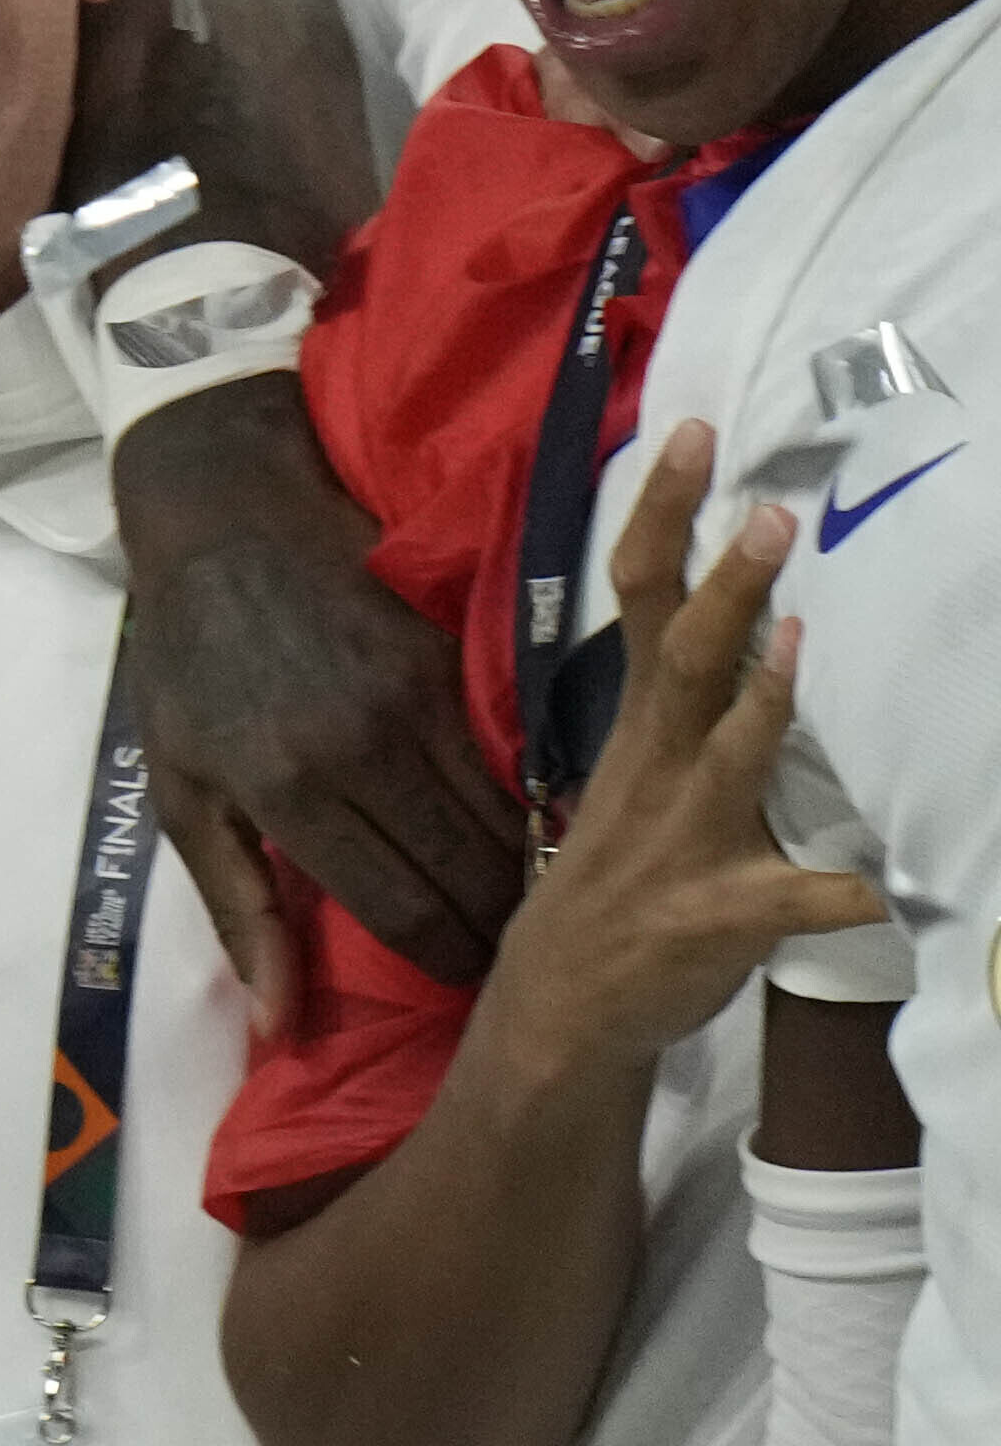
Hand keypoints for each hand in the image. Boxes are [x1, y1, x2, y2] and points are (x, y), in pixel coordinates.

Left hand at [119, 368, 519, 996]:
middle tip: (516, 958)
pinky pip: (514, 763)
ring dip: (527, 876)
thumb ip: (237, 906)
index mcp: (287, 790)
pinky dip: (530, 810)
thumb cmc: (189, 663)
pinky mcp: (454, 665)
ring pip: (507, 825)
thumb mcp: (180, 786)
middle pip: (471, 879)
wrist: (224, 521)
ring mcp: (416, 704)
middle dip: (501, 933)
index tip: (471, 986)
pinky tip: (534, 836)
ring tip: (535, 909)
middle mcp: (362, 752)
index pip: (403, 913)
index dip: (448, 963)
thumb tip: (278, 1021)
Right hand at [479, 423, 889, 1085]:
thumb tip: (758, 632)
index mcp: (638, 730)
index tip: (695, 439)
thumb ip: (688, 715)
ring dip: (764, 698)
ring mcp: (682, 843)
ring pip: (723, 756)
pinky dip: (832, 892)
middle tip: (770, 514)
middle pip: (678, 656)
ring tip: (802, 633)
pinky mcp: (715, 917)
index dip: (662, 518)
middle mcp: (654, 770)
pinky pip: (784, 899)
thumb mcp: (637, 783)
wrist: (566, 1006)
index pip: (638, 600)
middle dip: (724, 585)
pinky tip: (879, 887)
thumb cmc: (615, 886)